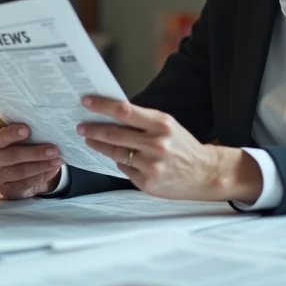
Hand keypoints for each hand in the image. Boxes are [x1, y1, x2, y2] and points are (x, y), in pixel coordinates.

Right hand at [0, 123, 63, 199]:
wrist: (26, 174)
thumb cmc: (26, 150)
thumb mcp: (26, 141)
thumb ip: (31, 136)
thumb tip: (49, 131)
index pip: (0, 137)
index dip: (12, 133)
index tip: (27, 130)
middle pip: (12, 156)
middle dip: (35, 153)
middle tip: (54, 150)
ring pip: (19, 172)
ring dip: (41, 166)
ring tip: (57, 161)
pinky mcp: (6, 190)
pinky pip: (24, 185)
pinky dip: (41, 177)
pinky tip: (52, 170)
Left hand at [77, 96, 261, 202]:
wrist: (205, 173)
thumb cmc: (183, 146)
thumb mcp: (167, 125)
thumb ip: (143, 120)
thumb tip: (112, 113)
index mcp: (161, 124)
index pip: (124, 111)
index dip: (102, 106)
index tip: (86, 101)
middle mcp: (156, 144)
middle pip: (114, 133)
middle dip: (93, 129)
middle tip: (80, 126)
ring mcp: (151, 166)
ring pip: (115, 153)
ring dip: (99, 145)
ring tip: (90, 139)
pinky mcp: (147, 183)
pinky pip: (124, 169)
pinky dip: (119, 162)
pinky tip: (118, 157)